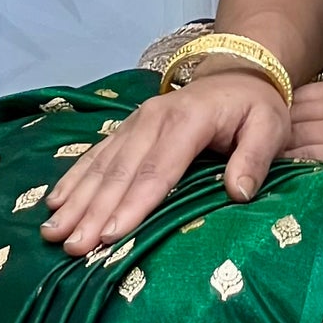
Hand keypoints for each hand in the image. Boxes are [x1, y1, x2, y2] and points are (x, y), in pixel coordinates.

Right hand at [42, 67, 288, 254]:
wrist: (237, 74)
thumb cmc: (255, 108)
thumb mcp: (269, 128)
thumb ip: (255, 159)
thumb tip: (239, 193)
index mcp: (186, 122)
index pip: (157, 172)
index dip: (132, 206)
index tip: (110, 235)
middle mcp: (152, 120)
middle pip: (120, 174)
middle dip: (93, 213)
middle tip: (74, 248)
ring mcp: (135, 124)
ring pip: (101, 167)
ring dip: (76, 202)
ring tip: (54, 233)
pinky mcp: (127, 130)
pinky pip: (96, 156)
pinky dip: (74, 181)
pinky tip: (55, 204)